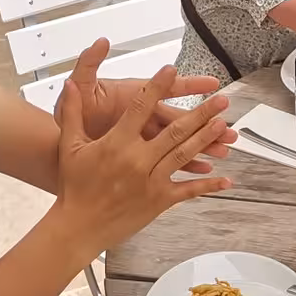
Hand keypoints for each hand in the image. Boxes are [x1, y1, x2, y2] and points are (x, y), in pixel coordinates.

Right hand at [52, 65, 233, 251]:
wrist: (78, 226)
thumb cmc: (74, 185)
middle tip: (221, 100)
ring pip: (185, 155)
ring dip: (207, 139)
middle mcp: (137, 160)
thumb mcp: (70, 146)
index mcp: (117, 143)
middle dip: (201, 113)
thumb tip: (69, 84)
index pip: (141, 107)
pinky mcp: (159, 201)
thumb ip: (72, 112)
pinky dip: (208, 184)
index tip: (171, 70)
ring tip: (225, 125)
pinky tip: (226, 178)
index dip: (157, 86)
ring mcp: (151, 181)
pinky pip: (188, 190)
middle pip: (175, 131)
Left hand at [69, 40, 229, 153]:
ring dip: (203, 144)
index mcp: (136, 98)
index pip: (168, 89)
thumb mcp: (81, 86)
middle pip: (181, 118)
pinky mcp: (143, 157)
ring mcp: (146, 138)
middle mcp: (146, 117)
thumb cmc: (75, 113)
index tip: (212, 84)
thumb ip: (89, 63)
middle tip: (226, 120)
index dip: (190, 85)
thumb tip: (100, 42)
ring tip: (225, 148)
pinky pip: (170, 163)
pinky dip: (189, 166)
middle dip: (205, 119)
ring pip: (181, 141)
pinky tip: (205, 169)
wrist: (62, 142)